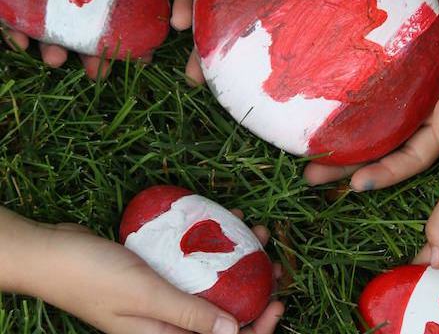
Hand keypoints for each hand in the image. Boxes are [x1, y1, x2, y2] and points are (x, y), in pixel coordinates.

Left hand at [0, 0, 168, 77]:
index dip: (129, 29)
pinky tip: (22, 42)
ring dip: (54, 48)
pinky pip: (11, 15)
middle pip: (84, 22)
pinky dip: (15, 33)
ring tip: (56, 59)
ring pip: (50, 25)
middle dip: (92, 52)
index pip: (117, 1)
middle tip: (98, 72)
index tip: (141, 54)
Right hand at [5, 210, 282, 333]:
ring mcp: (163, 296)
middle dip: (253, 290)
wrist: (55, 253)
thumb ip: (189, 315)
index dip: (257, 330)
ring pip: (211, 283)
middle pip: (222, 313)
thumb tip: (233, 333)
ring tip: (255, 234)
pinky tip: (225, 220)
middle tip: (274, 264)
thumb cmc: (96, 277)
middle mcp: (167, 322)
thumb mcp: (146, 296)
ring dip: (236, 260)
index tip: (279, 303)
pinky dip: (211, 245)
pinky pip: (194, 262)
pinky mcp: (158, 272)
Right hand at [171, 0, 392, 82]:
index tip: (178, 26)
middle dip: (203, 44)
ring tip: (221, 83)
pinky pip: (280, 29)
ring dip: (231, 56)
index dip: (187, 3)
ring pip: (247, 27)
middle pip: (219, 13)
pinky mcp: (301, 2)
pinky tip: (263, 72)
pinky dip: (268, 50)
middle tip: (193, 75)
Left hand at [304, 0, 438, 188]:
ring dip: (340, 138)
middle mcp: (418, 110)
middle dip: (348, 164)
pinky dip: (344, 103)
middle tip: (312, 175)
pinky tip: (317, 106)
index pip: (411, 157)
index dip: (385, 174)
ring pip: (368, 123)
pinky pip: (365, 91)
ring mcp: (403, 90)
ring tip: (305, 148)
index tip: (354, 186)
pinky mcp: (392, 68)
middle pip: (381, 146)